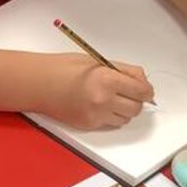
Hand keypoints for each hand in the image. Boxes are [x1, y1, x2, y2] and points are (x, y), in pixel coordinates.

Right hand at [40, 53, 155, 129]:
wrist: (40, 83)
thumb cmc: (66, 68)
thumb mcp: (99, 62)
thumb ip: (125, 71)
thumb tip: (143, 82)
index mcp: (108, 79)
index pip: (142, 91)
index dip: (146, 90)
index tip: (144, 88)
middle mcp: (104, 100)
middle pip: (137, 108)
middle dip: (136, 101)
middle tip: (128, 92)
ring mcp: (96, 115)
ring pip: (126, 118)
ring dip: (124, 109)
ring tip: (112, 98)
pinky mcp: (89, 125)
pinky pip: (111, 123)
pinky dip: (111, 116)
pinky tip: (99, 105)